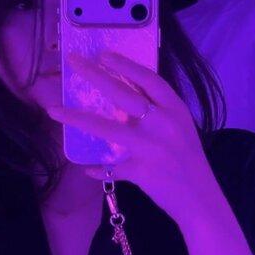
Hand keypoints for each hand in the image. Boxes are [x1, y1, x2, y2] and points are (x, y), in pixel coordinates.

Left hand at [45, 51, 220, 222]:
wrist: (201, 199)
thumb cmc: (190, 162)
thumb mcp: (181, 129)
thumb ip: (158, 114)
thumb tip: (125, 101)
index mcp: (176, 110)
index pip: (149, 80)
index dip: (125, 65)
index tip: (104, 55)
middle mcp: (163, 124)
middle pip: (123, 94)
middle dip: (95, 75)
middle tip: (74, 61)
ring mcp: (150, 147)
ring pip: (106, 128)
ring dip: (77, 118)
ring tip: (54, 110)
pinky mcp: (140, 171)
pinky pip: (111, 167)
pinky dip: (98, 168)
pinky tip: (86, 167)